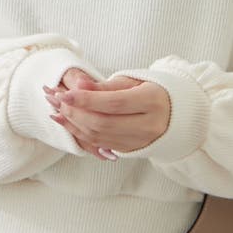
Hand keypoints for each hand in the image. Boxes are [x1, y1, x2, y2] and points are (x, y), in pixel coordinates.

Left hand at [44, 71, 170, 157]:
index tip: (65, 93)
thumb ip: (105, 86)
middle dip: (76, 113)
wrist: (175, 113)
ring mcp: (141, 141)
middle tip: (57, 101)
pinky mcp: (131, 151)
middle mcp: (149, 125)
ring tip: (57, 110)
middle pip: (104, 123)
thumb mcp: (132, 82)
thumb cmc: (151, 91)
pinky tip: (67, 123)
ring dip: (74, 124)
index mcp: (152, 101)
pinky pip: (101, 145)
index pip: (114, 103)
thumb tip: (78, 86)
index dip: (87, 99)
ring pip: (99, 137)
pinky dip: (81, 134)